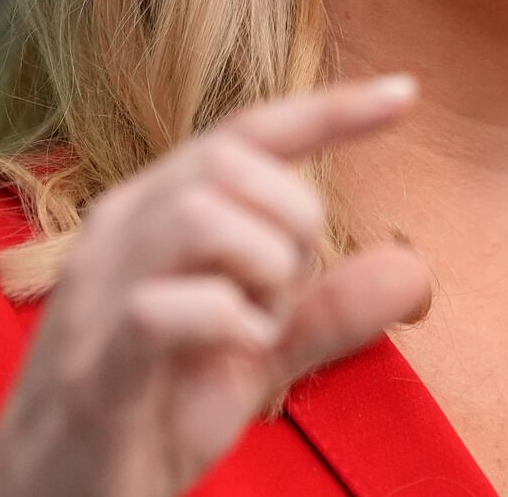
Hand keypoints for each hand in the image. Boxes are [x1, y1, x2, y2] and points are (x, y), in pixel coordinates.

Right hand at [0, 74, 430, 496]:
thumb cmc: (148, 415)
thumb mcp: (256, 356)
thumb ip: (327, 310)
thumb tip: (414, 269)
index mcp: (155, 214)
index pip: (245, 132)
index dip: (328, 109)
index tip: (405, 93)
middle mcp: (118, 233)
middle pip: (232, 162)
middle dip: (292, 222)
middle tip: (280, 299)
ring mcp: (96, 295)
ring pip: (201, 217)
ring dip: (262, 275)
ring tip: (252, 331)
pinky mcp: (93, 366)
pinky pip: (166, 308)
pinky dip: (230, 325)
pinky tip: (236, 354)